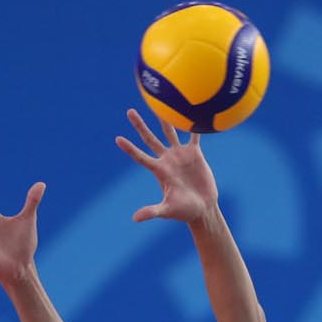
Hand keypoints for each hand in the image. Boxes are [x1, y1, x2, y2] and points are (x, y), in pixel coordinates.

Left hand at [116, 108, 217, 224]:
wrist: (203, 208)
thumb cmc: (184, 211)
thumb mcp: (168, 210)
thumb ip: (153, 211)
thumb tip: (135, 218)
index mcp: (159, 171)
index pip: (141, 157)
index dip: (130, 149)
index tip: (117, 139)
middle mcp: (167, 160)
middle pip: (150, 139)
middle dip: (140, 125)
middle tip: (129, 111)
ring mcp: (180, 155)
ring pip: (170, 132)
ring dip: (165, 118)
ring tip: (160, 102)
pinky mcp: (195, 154)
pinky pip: (194, 137)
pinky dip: (194, 126)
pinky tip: (194, 112)